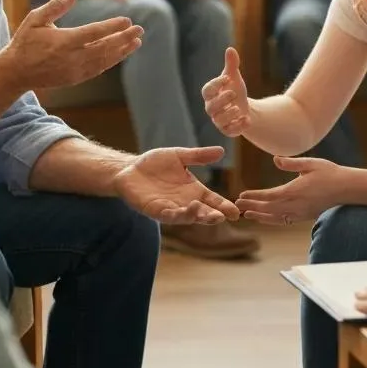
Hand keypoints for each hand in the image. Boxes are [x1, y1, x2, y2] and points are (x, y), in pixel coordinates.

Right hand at [4, 0, 142, 89]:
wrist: (16, 72)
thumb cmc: (26, 41)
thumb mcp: (35, 19)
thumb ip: (55, 6)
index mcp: (63, 41)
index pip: (94, 32)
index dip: (112, 26)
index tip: (127, 20)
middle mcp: (72, 58)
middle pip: (104, 47)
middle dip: (124, 38)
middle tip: (140, 29)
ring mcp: (75, 70)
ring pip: (105, 60)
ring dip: (122, 51)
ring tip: (137, 41)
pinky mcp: (76, 78)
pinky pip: (98, 69)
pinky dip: (111, 61)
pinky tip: (121, 52)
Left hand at [113, 146, 240, 223]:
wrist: (129, 168)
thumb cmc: (154, 164)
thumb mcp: (179, 156)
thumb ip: (199, 156)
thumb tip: (221, 150)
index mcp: (194, 190)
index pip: (213, 201)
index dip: (225, 207)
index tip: (236, 212)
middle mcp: (185, 202)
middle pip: (203, 213)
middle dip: (213, 215)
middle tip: (223, 216)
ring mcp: (170, 208)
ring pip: (186, 217)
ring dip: (196, 216)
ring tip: (205, 213)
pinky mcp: (155, 210)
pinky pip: (167, 215)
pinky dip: (176, 214)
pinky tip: (182, 211)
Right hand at [202, 47, 250, 136]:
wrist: (244, 108)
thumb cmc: (235, 90)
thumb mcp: (234, 77)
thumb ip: (231, 65)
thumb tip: (230, 49)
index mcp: (210, 95)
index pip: (207, 90)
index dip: (216, 84)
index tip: (227, 78)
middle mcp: (212, 109)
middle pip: (211, 107)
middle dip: (222, 100)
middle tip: (233, 93)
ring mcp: (219, 121)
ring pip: (219, 120)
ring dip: (229, 115)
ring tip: (239, 109)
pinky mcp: (228, 130)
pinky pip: (230, 131)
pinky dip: (238, 126)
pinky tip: (247, 119)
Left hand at [235, 156, 348, 223]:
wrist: (347, 189)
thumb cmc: (329, 172)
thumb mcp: (311, 163)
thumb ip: (292, 163)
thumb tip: (275, 159)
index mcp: (296, 190)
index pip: (270, 195)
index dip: (254, 197)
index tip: (241, 195)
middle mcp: (296, 204)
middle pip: (269, 208)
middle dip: (252, 207)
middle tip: (236, 206)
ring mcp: (300, 213)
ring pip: (275, 217)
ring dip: (259, 216)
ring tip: (246, 215)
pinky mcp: (304, 217)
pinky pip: (284, 221)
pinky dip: (272, 220)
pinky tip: (264, 218)